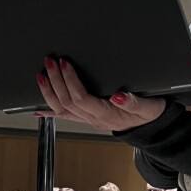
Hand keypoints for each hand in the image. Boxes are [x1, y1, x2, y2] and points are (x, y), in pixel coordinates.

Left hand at [36, 57, 165, 131]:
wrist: (152, 128)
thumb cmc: (150, 114)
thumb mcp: (148, 106)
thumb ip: (133, 102)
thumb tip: (118, 95)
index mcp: (106, 114)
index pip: (81, 98)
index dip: (70, 81)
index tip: (65, 64)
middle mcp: (94, 119)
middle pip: (67, 102)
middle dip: (56, 80)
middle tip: (50, 62)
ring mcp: (89, 119)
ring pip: (62, 109)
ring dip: (49, 92)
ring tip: (41, 75)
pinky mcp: (88, 117)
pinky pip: (66, 116)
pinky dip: (50, 111)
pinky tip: (38, 108)